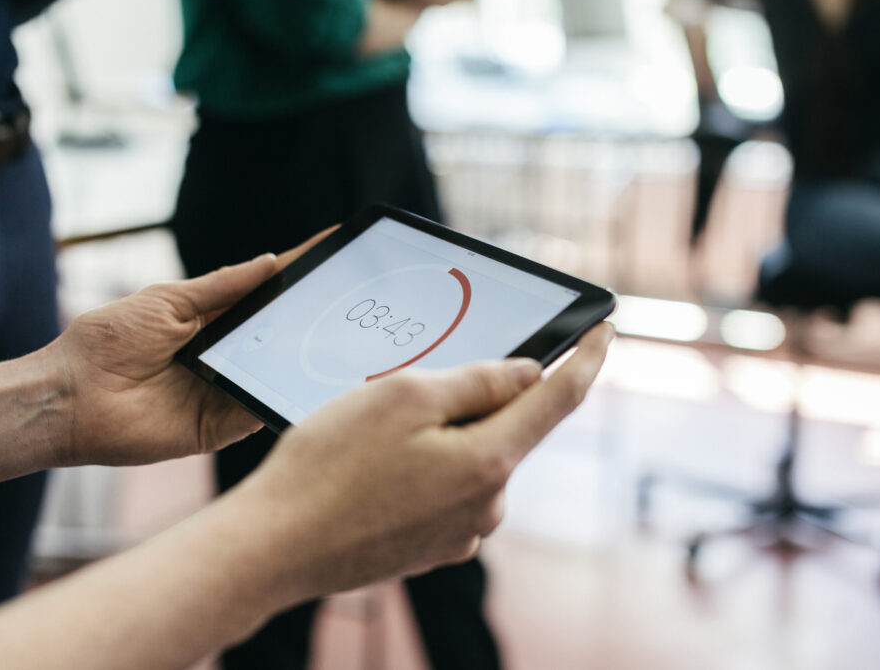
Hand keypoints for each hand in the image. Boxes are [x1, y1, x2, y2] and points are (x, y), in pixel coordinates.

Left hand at [47, 230, 333, 466]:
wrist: (71, 397)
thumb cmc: (108, 342)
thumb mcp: (169, 300)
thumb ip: (222, 286)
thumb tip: (271, 261)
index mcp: (211, 323)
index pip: (263, 298)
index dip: (296, 279)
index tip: (333, 254)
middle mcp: (224, 358)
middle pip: (277, 338)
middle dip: (310, 321)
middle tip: (346, 303)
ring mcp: (223, 393)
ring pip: (274, 375)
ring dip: (301, 360)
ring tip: (335, 339)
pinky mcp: (217, 428)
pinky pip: (257, 412)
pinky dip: (278, 398)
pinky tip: (301, 382)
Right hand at [235, 323, 613, 599]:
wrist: (275, 547)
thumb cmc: (329, 465)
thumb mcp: (403, 396)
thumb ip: (476, 381)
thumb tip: (527, 375)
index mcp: (488, 461)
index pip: (559, 399)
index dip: (587, 358)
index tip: (604, 331)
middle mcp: (486, 506)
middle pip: (503, 428)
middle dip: (474, 399)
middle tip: (409, 389)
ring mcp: (458, 533)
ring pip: (468, 459)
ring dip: (440, 436)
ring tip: (371, 439)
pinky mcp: (429, 548)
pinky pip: (443, 490)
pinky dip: (422, 468)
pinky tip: (371, 470)